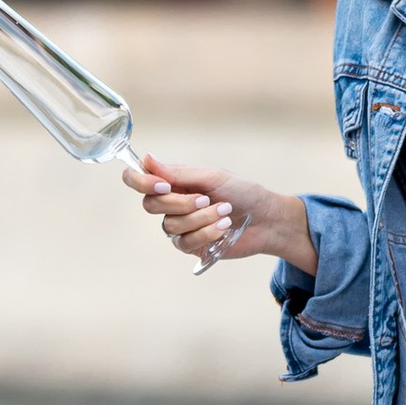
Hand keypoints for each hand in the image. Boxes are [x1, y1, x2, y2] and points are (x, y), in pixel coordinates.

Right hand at [124, 154, 315, 274]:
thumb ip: (178, 172)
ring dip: (200, 218)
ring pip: (170, 225)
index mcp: (173, 181)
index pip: (139, 179)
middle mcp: (172, 202)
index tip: (164, 185)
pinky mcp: (190, 245)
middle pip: (150, 204)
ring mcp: (180, 225)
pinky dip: (207, 232)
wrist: (267, 219)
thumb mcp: (212, 176)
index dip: (142, 182)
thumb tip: (146, 159)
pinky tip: (224, 227)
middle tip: (206, 198)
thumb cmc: (242, 192)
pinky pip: (184, 241)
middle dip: (179, 202)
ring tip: (225, 211)